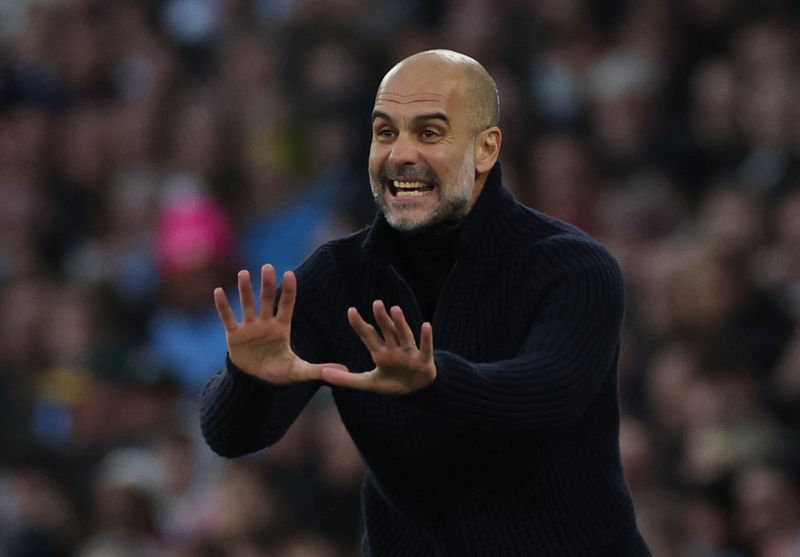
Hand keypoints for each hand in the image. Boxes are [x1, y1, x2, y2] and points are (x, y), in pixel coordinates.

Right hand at [214, 264, 341, 384]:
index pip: (286, 305)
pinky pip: (227, 318)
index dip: (288, 291)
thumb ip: (320, 369)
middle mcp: (265, 323)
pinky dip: (223, 306)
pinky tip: (218, 291)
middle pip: (266, 300)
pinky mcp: (234, 336)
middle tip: (268, 266)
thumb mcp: (299, 371)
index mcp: (282, 328)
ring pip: (247, 305)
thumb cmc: (279, 372)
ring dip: (245, 290)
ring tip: (244, 273)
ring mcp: (249, 328)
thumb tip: (346, 370)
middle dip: (266, 284)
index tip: (289, 274)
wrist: (255, 382)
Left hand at [321, 300, 435, 394]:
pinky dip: (426, 338)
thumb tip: (323, 374)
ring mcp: (409, 354)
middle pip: (387, 331)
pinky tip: (426, 325)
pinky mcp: (424, 362)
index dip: (360, 325)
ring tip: (395, 309)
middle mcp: (394, 349)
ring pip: (404, 336)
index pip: (368, 336)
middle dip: (382, 318)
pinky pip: (425, 348)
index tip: (350, 311)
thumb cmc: (391, 383)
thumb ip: (346, 379)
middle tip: (376, 303)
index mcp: (380, 353)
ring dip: (400, 323)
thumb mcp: (368, 383)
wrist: (416, 393)